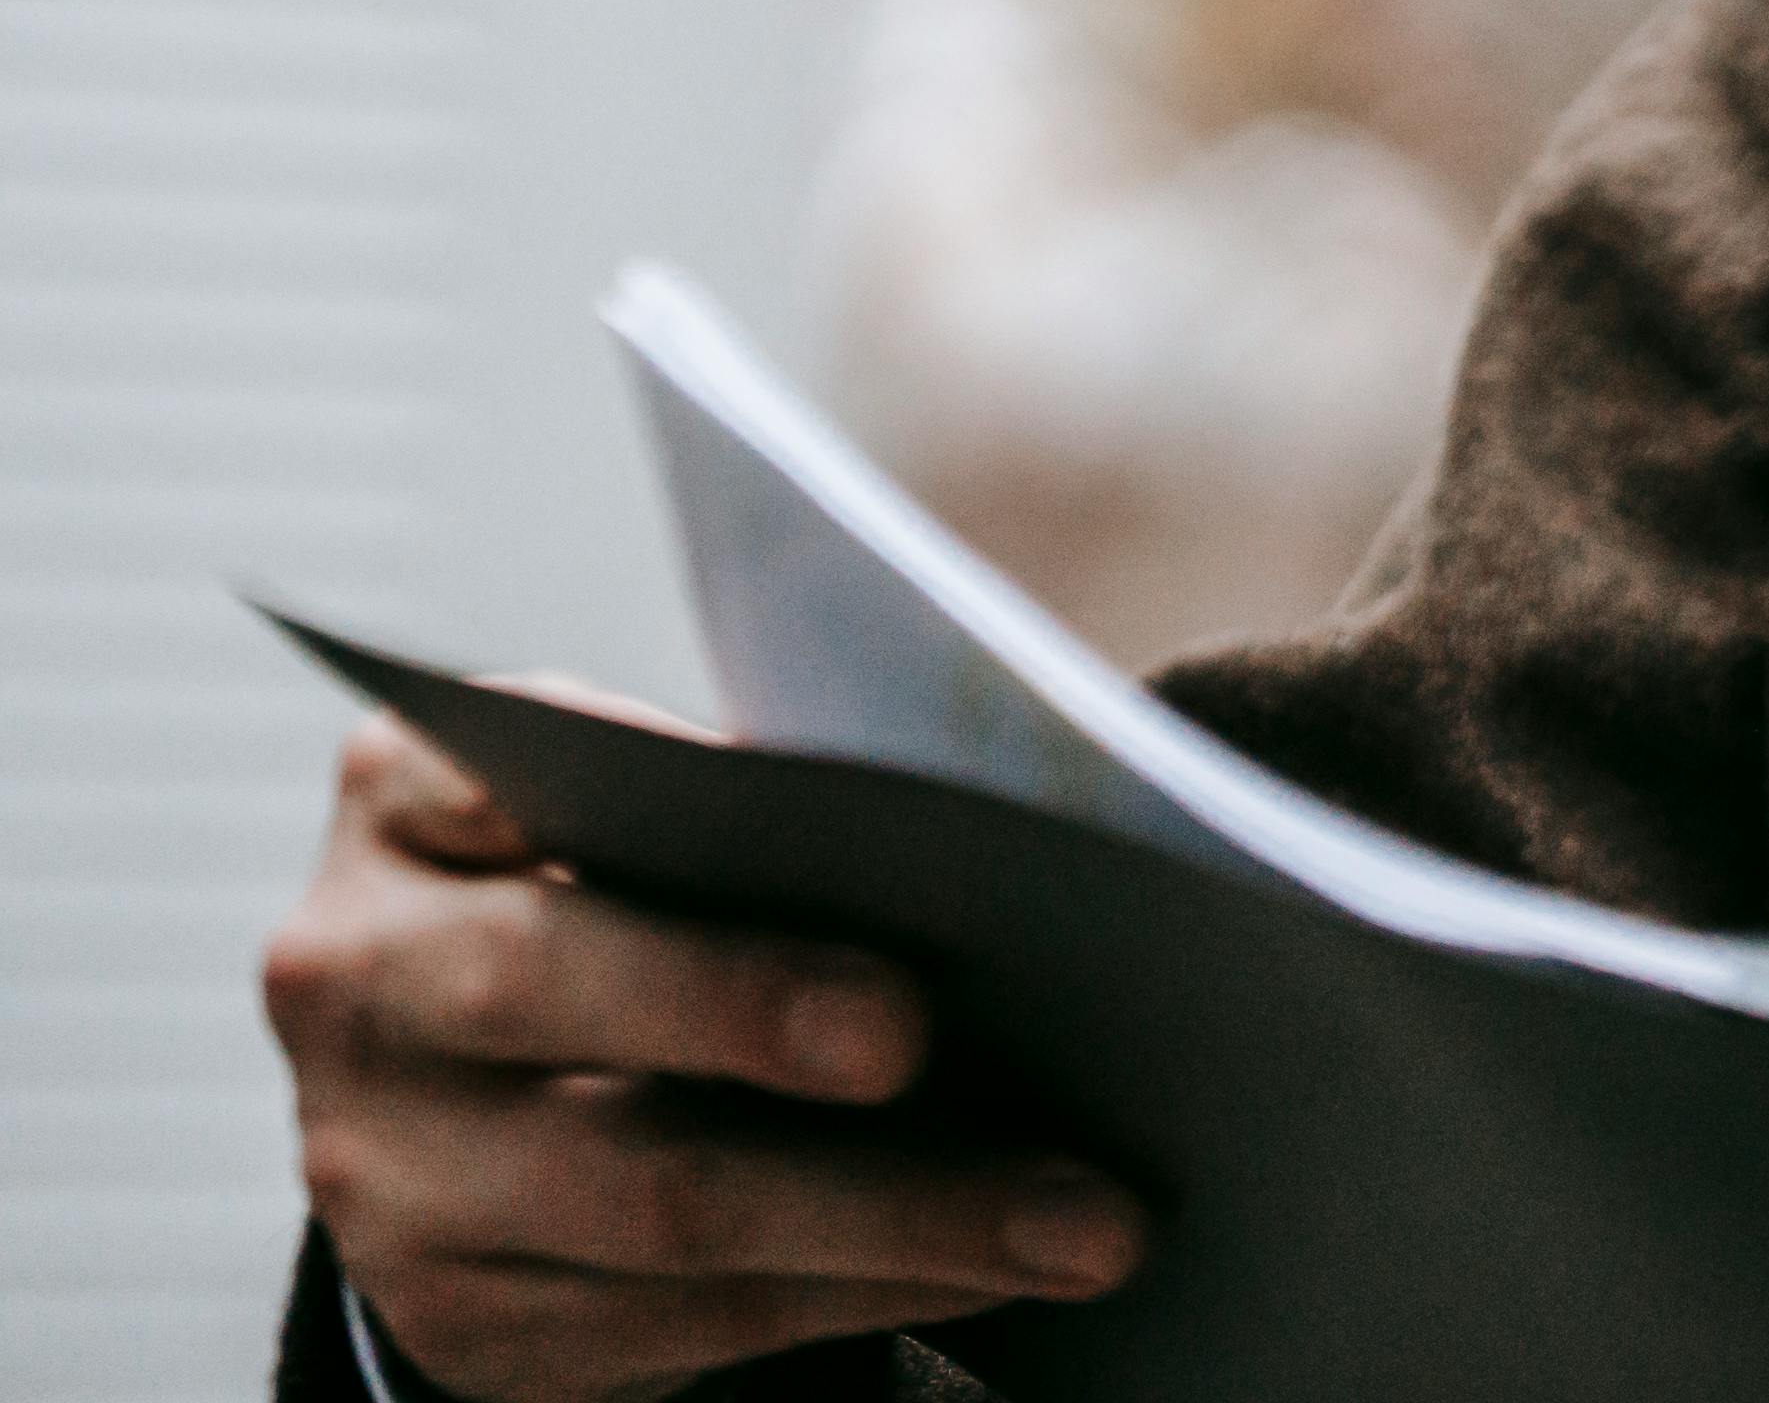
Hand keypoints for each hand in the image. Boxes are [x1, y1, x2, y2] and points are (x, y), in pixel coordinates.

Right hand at [262, 696, 1146, 1402]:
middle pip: (557, 991)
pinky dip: (859, 1292)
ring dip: (893, 1216)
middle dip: (758, 1013)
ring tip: (1082, 1217)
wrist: (487, 1084)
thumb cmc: (644, 887)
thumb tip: (981, 846)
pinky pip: (674, 1324)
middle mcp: (356, 982)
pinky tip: (998, 1268)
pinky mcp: (457, 1320)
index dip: (643, 789)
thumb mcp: (652, 809)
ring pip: (651, 1201)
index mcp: (406, 802)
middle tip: (932, 1041)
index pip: (510, 774)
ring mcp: (384, 1173)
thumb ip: (757, 805)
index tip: (813, 836)